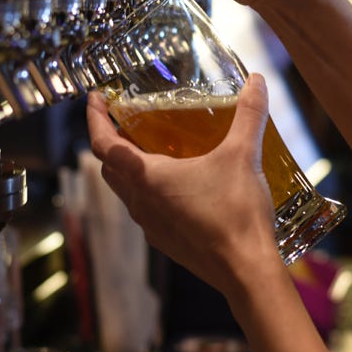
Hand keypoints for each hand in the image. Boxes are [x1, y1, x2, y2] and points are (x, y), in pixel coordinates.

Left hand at [86, 73, 282, 298]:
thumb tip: (257, 80)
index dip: (95, 119)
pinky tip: (177, 185)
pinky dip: (148, 191)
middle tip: (125, 121)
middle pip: (109, 168)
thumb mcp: (243, 155)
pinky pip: (146, 210)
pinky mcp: (166, 241)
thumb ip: (249, 115)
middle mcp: (140, 203)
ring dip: (128, 168)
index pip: (103, 144)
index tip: (96, 99)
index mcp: (147, 178)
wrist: (245, 271)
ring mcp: (150, 226)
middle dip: (110, 142)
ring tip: (150, 149)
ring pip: (126, 191)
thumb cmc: (235, 213)